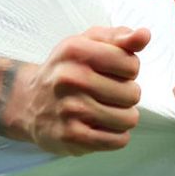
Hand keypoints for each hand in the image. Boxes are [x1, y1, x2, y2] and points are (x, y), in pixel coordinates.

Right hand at [10, 26, 148, 155]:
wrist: (30, 102)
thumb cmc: (67, 68)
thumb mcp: (88, 43)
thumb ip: (120, 37)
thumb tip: (145, 35)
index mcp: (76, 50)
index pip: (130, 64)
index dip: (128, 69)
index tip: (114, 71)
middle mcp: (71, 78)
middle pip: (132, 93)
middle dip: (127, 94)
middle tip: (109, 93)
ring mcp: (71, 109)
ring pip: (128, 118)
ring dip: (123, 116)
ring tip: (107, 110)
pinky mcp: (72, 136)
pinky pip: (118, 140)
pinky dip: (117, 135)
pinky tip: (103, 126)